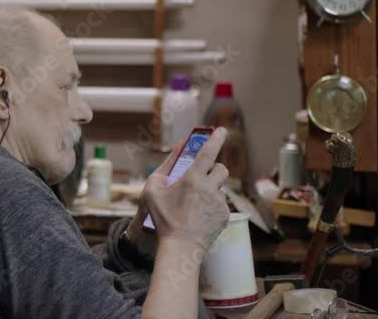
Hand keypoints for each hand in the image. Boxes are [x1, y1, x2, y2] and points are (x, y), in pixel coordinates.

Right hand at [142, 127, 230, 251]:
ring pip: (221, 187)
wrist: (181, 246)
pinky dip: (213, 206)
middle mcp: (210, 188)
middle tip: (202, 176)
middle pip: (222, 168)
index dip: (215, 139)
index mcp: (193, 178)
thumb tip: (176, 148)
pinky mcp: (225, 216)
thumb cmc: (163, 217)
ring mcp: (220, 203)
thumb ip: (164, 166)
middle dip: (214, 169)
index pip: (208, 152)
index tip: (221, 130)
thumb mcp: (152, 190)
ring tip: (196, 203)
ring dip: (212, 189)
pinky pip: (222, 204)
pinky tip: (200, 216)